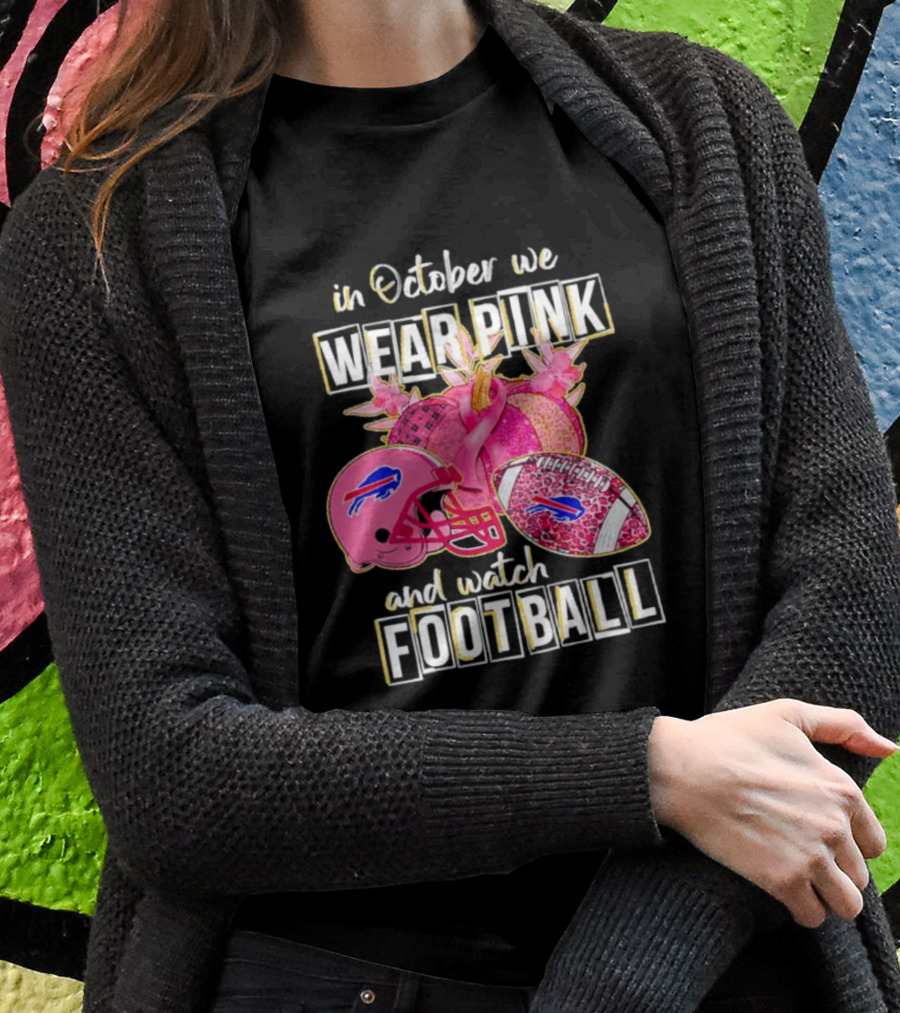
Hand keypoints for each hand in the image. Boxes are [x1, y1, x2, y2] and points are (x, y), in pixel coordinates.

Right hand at [647, 699, 897, 928]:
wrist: (680, 768)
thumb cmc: (729, 738)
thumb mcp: (787, 715)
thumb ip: (843, 726)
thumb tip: (889, 748)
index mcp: (842, 789)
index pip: (873, 842)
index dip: (848, 842)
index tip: (819, 837)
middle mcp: (835, 826)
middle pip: (859, 875)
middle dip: (834, 870)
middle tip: (800, 856)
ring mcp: (810, 856)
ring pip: (846, 904)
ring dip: (825, 896)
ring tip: (798, 881)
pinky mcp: (781, 880)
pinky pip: (813, 917)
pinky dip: (802, 909)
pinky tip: (783, 891)